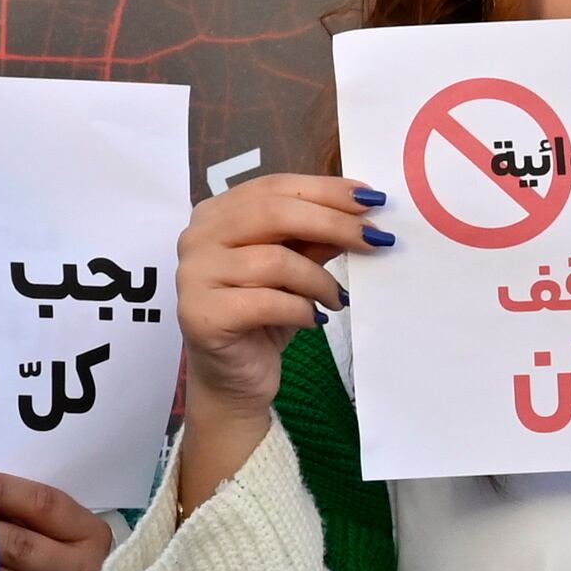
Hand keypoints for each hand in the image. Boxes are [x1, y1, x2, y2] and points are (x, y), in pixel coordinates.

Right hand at [169, 173, 381, 506]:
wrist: (232, 383)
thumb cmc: (262, 320)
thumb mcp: (294, 271)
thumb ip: (315, 240)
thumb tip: (362, 213)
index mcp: (215, 215)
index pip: (273, 187)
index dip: (325, 190)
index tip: (372, 200)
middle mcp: (197, 237)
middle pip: (273, 213)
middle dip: (333, 223)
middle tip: (376, 240)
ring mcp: (194, 275)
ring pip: (275, 260)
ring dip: (320, 279)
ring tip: (339, 298)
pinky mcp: (202, 314)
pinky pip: (268, 301)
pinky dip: (302, 309)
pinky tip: (316, 320)